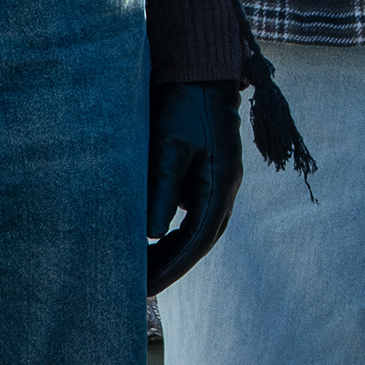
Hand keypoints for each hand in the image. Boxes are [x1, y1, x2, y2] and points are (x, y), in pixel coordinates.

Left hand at [144, 80, 244, 292]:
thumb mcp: (169, 146)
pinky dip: (174, 235)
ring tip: (143, 272)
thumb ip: (163, 189)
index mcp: (221, 184)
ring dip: (174, 254)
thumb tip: (152, 234)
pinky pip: (193, 218)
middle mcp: (225, 190)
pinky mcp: (208, 180)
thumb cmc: (184, 105)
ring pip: (199, 233)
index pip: (197, 240)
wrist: (200, 75)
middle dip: (172, 267)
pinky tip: (152, 244)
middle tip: (140, 289)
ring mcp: (218, 185)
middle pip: (201, 242)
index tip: (147, 288)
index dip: (173, 267)